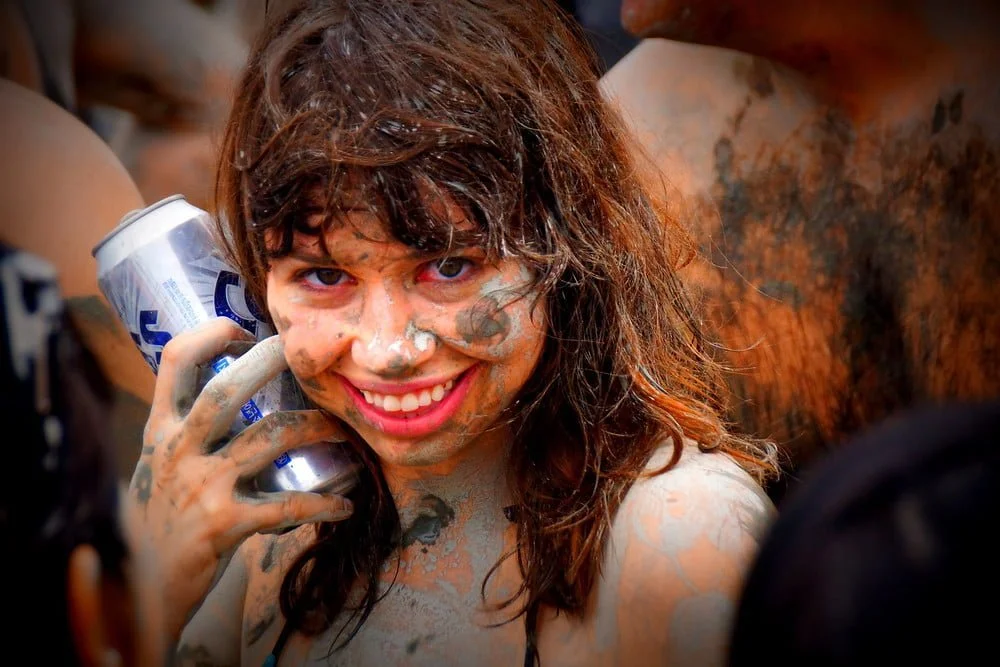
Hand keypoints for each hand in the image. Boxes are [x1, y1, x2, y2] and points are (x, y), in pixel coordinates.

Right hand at [126, 317, 353, 641]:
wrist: (141, 593)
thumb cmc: (160, 519)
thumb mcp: (157, 464)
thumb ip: (187, 429)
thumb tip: (239, 386)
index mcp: (161, 429)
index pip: (176, 360)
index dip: (211, 333)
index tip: (244, 331)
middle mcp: (178, 450)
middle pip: (226, 390)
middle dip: (270, 362)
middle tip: (308, 356)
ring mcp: (201, 487)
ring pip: (271, 437)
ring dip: (317, 428)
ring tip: (344, 432)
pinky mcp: (224, 525)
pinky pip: (287, 505)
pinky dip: (324, 503)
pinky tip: (344, 505)